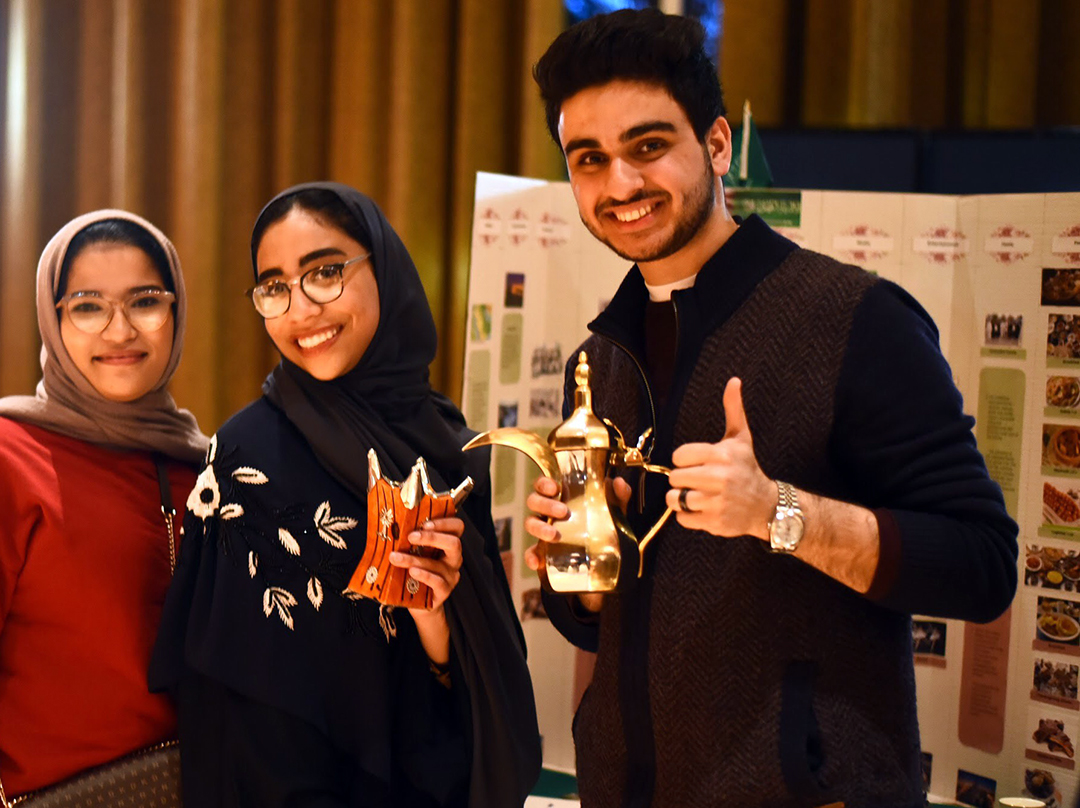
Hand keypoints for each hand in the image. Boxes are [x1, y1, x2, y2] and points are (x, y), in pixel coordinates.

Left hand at [389, 517, 463, 612]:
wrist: (417, 602)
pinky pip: (438, 582)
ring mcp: (450, 576)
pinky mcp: (444, 591)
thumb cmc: (414, 573)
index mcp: (448, 544)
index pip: (457, 527)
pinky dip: (424, 575)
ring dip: (415, 559)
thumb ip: (411, 541)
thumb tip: (392, 526)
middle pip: (454, 543)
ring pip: (439, 564)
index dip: (445, 522)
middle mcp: (453, 559)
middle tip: (411, 537)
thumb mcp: (414, 554)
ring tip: (395, 557)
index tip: (424, 523)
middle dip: (432, 538)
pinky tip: (412, 572)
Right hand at [523, 476, 630, 571]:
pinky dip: (530, 556)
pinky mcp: (543, 553)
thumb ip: (618, 496)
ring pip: (530, 524)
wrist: (605, 558)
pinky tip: (537, 561)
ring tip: (553, 535)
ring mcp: (543, 531)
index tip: (555, 488)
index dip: (544, 483)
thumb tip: (619, 482)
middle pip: (534, 501)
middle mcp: (547, 511)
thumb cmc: (603, 523)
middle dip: (545, 504)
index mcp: (560, 496)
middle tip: (563, 511)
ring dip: (538, 527)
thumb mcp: (613, 509)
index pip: (543, 484)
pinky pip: (531, 553)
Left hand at [665, 377, 775, 538]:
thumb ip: (733, 409)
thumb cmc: (746, 468)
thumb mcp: (740, 438)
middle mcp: (720, 478)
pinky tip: (702, 508)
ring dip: (681, 499)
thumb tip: (734, 381)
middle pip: (675, 478)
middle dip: (682, 480)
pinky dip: (687, 515)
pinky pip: (682, 518)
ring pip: (675, 499)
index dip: (683, 459)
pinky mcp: (715, 522)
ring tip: (697, 494)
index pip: (678, 456)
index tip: (696, 462)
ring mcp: (718, 502)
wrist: (766, 505)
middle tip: (697, 480)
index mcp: (721, 455)